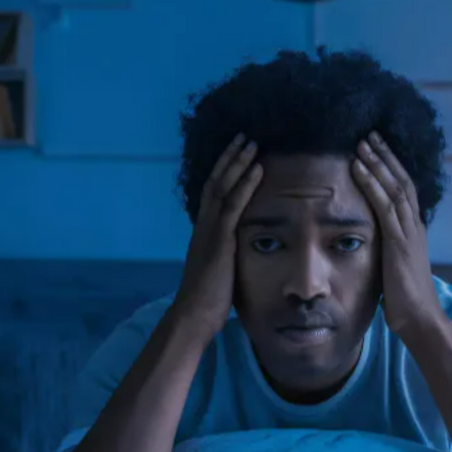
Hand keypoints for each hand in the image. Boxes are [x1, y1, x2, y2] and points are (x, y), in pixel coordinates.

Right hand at [172, 133, 262, 342]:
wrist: (193, 315)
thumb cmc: (208, 298)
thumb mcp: (218, 268)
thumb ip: (226, 252)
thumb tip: (238, 248)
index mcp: (204, 231)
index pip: (213, 193)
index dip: (224, 172)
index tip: (236, 154)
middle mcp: (204, 225)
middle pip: (216, 182)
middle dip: (230, 158)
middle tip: (244, 137)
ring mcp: (210, 230)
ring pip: (223, 187)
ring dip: (238, 162)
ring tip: (252, 142)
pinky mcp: (219, 240)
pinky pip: (233, 205)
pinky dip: (246, 184)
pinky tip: (257, 169)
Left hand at [352, 131, 445, 342]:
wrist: (420, 319)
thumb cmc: (405, 297)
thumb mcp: (396, 264)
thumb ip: (388, 246)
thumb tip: (374, 240)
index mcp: (413, 229)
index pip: (404, 189)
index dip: (391, 167)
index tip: (376, 149)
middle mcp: (414, 225)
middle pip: (401, 180)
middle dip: (385, 156)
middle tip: (368, 134)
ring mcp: (409, 232)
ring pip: (394, 188)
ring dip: (377, 163)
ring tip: (361, 143)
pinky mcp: (399, 243)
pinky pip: (384, 206)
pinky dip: (371, 185)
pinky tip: (358, 170)